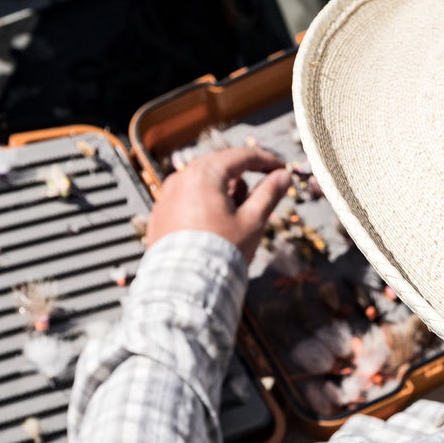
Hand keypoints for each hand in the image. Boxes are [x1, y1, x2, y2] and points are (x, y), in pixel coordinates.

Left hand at [148, 148, 289, 260]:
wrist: (185, 285)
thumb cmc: (220, 252)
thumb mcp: (252, 221)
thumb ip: (269, 193)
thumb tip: (283, 176)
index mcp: (205, 174)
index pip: (242, 156)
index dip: (266, 161)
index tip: (281, 169)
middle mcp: (181, 179)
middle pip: (220, 167)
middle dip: (243, 178)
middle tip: (261, 196)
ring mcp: (167, 196)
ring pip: (203, 183)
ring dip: (223, 192)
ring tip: (236, 218)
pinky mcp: (160, 215)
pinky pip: (187, 200)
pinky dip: (204, 205)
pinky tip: (215, 227)